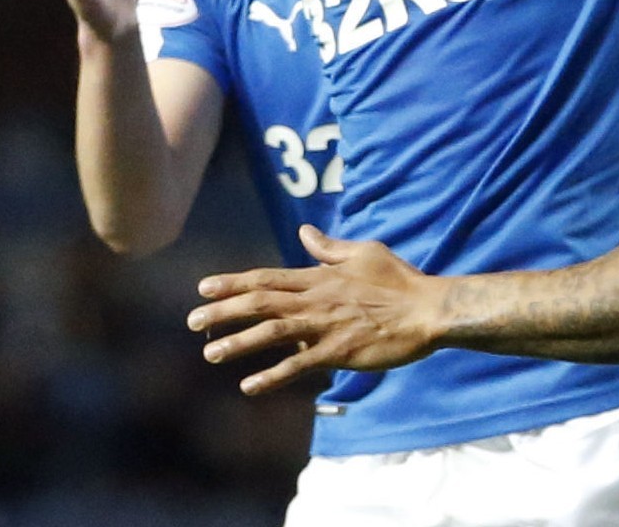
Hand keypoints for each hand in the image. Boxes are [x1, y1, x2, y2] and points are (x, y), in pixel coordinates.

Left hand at [188, 226, 441, 394]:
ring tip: (209, 353)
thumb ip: (330, 247)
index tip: (203, 289)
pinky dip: (272, 374)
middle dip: (222, 312)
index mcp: (320, 276)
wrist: (427, 310)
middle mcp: (316, 299)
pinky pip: (298, 364)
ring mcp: (325, 326)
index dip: (232, 283)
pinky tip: (249, 386)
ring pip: (272, 332)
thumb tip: (305, 232)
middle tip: (192, 322)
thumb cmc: (400, 280)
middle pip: (260, 302)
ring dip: (238, 343)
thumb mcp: (365, 252)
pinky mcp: (337, 352)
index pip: (267, 277)